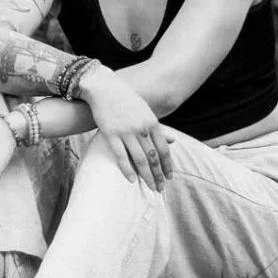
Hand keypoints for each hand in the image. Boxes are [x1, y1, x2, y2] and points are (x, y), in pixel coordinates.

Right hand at [80, 67, 174, 191]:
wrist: (104, 88)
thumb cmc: (126, 100)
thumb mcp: (146, 111)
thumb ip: (158, 128)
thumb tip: (173, 141)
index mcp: (152, 122)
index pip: (164, 149)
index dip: (167, 165)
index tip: (170, 177)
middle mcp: (141, 128)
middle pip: (153, 157)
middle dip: (158, 175)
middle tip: (160, 189)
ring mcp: (126, 131)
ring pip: (140, 160)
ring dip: (146, 176)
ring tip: (150, 188)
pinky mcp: (111, 134)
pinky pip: (121, 156)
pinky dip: (127, 170)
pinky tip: (132, 180)